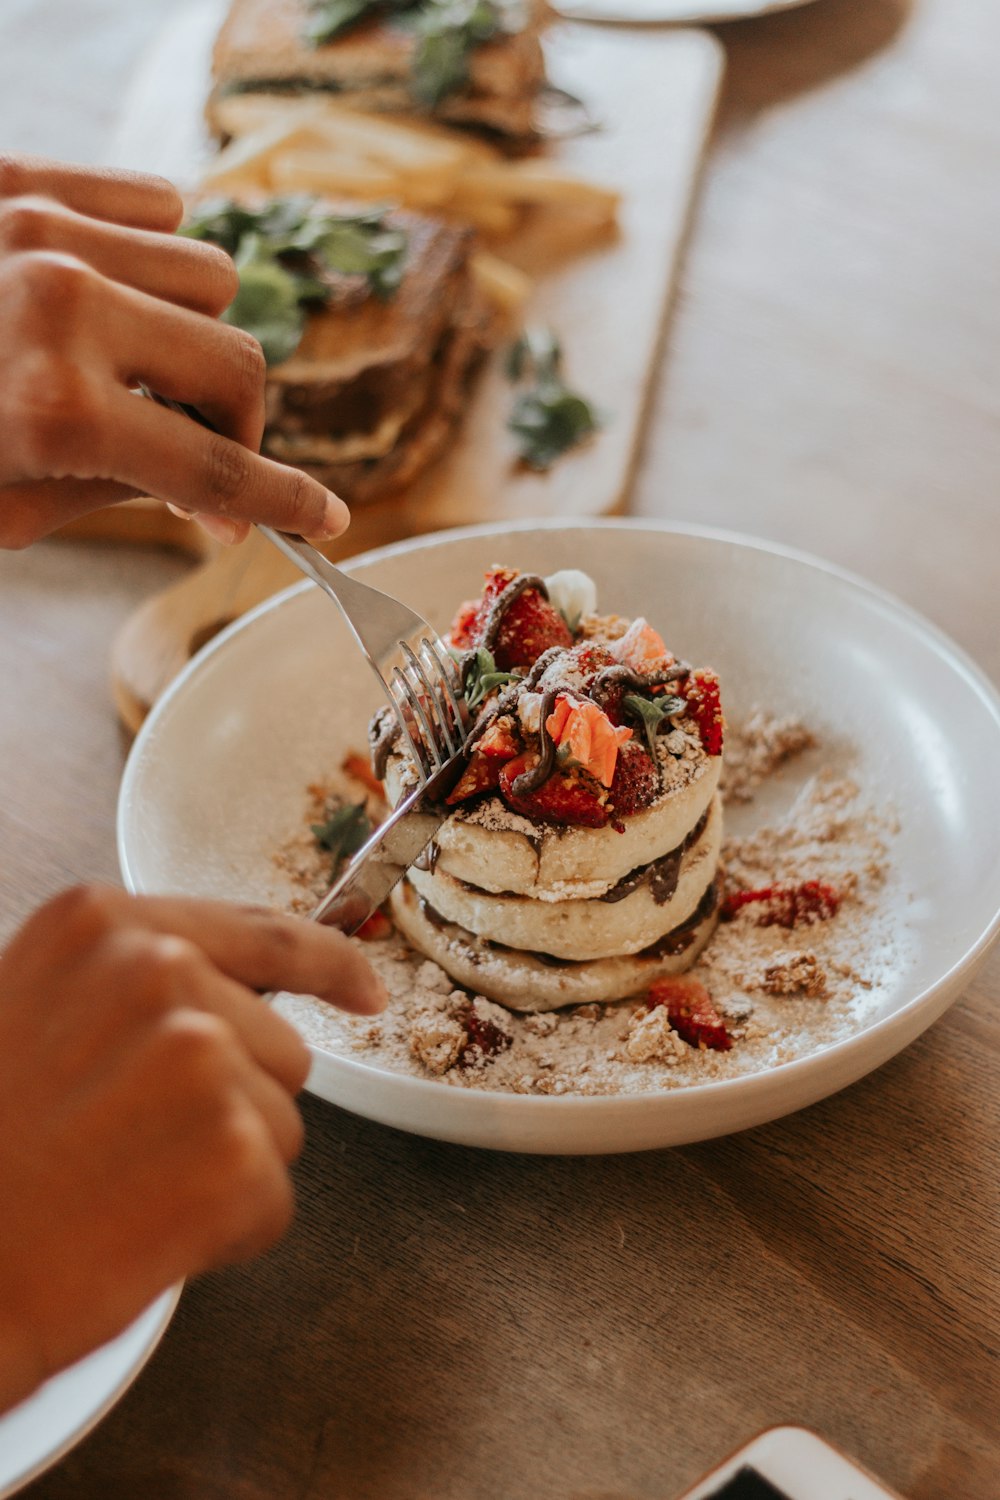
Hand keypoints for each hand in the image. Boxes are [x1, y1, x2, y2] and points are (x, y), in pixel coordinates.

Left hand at [0, 154, 349, 548]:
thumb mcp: (10, 509)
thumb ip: (126, 491)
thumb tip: (218, 498)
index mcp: (58, 411)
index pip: (220, 468)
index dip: (282, 501)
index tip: (325, 516)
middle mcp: (63, 306)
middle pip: (241, 361)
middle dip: (232, 421)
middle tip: (194, 447)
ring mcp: (42, 228)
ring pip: (209, 276)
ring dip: (190, 335)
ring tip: (134, 363)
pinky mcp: (19, 177)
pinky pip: (155, 204)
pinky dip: (155, 253)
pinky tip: (115, 294)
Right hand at [0, 885, 384, 1413]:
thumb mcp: (35, 1011)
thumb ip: (133, 984)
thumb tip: (236, 996)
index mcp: (104, 925)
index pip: (261, 931)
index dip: (327, 965)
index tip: (365, 989)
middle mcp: (159, 969)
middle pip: (280, 1047)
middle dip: (228, 1104)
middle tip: (124, 1142)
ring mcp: (202, 1054)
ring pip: (281, 1125)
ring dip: (220, 1167)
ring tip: (119, 1182)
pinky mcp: (233, 1150)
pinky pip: (272, 1203)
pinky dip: (221, 1234)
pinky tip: (138, 1230)